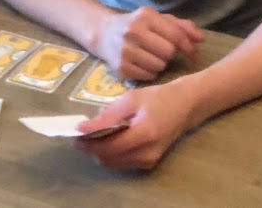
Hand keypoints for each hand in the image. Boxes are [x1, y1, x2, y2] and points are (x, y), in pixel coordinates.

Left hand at [74, 79, 203, 169]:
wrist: (186, 106)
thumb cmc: (159, 97)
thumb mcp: (132, 99)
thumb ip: (108, 115)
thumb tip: (82, 127)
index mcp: (143, 134)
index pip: (107, 148)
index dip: (88, 143)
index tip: (74, 133)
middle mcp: (146, 153)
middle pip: (107, 159)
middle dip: (91, 148)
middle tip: (83, 133)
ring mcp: (148, 161)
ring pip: (113, 163)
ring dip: (100, 151)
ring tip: (97, 134)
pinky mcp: (149, 163)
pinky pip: (122, 162)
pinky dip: (112, 152)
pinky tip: (113, 137)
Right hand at [93, 6, 202, 81]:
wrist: (103, 33)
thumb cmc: (137, 25)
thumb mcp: (157, 19)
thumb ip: (181, 27)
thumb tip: (201, 39)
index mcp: (146, 16)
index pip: (175, 35)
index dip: (188, 47)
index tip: (194, 55)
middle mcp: (134, 31)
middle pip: (168, 52)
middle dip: (170, 54)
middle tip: (163, 51)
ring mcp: (125, 50)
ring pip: (159, 66)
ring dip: (160, 64)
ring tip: (152, 57)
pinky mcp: (120, 68)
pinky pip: (148, 76)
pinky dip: (150, 73)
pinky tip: (143, 64)